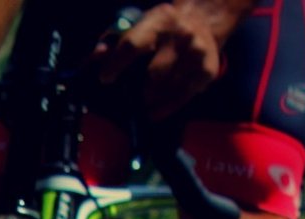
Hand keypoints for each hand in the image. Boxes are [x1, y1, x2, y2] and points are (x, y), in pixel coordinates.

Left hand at [92, 0, 242, 120]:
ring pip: (168, 89)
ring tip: (144, 103)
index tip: (106, 78)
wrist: (203, 20)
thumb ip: (114, 40)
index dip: (116, 65)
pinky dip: (167, 107)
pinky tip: (155, 112)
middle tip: (131, 97)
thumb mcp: (140, 25)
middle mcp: (181, 35)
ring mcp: (197, 53)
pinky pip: (183, 97)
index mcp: (159, 20)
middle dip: (139, 90)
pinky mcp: (208, 70)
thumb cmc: (161, 28)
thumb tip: (96, 56)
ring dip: (152, 100)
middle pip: (154, 74)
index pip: (133, 45)